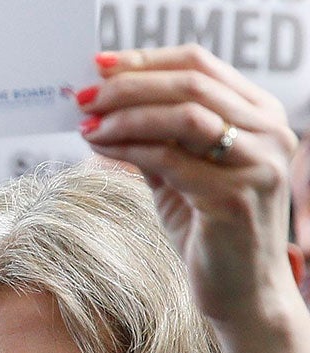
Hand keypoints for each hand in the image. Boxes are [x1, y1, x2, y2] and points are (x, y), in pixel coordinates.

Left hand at [81, 44, 309, 352]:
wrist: (240, 292)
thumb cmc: (207, 226)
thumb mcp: (181, 168)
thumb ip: (155, 131)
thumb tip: (102, 96)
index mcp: (261, 114)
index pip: (201, 63)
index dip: (145, 59)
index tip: (98, 63)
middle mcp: (271, 133)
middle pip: (189, 84)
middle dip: (127, 86)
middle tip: (82, 96)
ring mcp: (258, 165)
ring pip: (182, 116)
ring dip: (124, 116)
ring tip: (86, 124)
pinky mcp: (234, 198)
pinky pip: (169, 159)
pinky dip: (127, 148)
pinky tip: (99, 148)